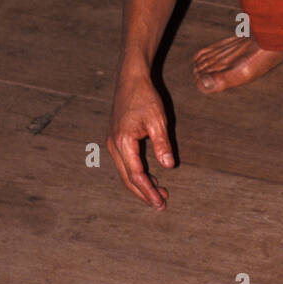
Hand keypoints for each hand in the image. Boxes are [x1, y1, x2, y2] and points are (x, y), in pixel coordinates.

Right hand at [107, 72, 172, 208]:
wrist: (130, 79)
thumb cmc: (144, 97)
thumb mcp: (158, 120)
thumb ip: (162, 144)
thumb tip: (169, 166)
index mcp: (123, 142)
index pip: (136, 175)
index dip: (148, 191)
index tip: (160, 202)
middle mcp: (114, 145)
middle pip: (128, 179)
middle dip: (144, 193)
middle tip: (161, 204)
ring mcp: (113, 142)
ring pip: (126, 172)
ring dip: (141, 184)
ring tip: (159, 193)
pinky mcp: (117, 139)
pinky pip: (125, 163)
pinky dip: (137, 173)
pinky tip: (150, 176)